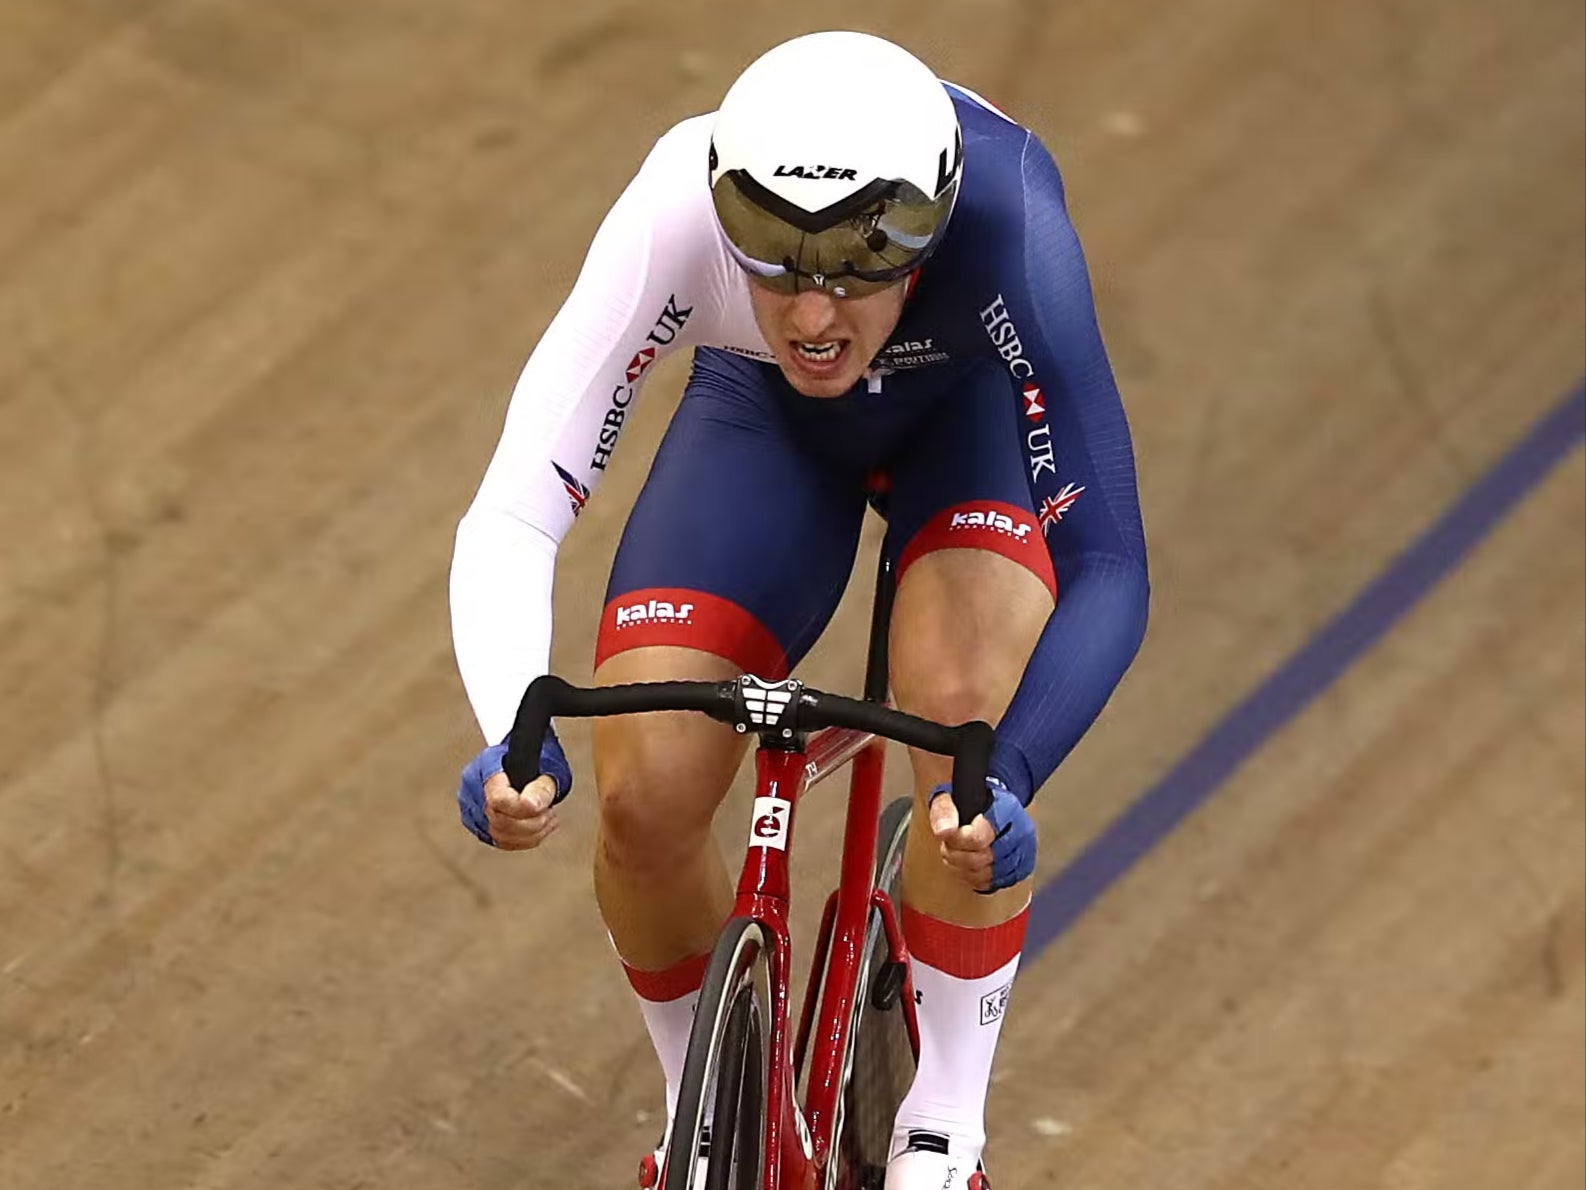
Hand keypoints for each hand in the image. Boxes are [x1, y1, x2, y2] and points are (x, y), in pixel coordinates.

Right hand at [458, 730, 572, 849]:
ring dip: (531, 833)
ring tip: (547, 818)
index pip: (498, 799)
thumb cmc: (535, 758)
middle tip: (549, 812)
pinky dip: (525, 839)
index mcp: (487, 766)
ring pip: (499, 836)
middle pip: (498, 821)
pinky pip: (501, 841)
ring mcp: (471, 808)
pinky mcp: (477, 825)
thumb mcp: (546, 764)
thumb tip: (533, 806)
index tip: (545, 807)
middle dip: (532, 822)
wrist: (525, 759)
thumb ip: (541, 786)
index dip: (524, 808)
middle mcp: (472, 788)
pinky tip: (539, 828)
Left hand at [927, 777, 1036, 892]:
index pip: (979, 837)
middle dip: (957, 855)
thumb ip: (945, 811)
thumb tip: (944, 831)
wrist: (991, 806)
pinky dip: (975, 877)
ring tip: (957, 852)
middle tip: (949, 844)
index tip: (946, 836)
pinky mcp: (1021, 870)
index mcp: (1007, 809)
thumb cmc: (971, 802)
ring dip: (964, 868)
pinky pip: (992, 884)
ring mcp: (1024, 853)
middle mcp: (1022, 832)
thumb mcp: (951, 797)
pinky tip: (969, 864)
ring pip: (987, 875)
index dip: (957, 840)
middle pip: (983, 859)